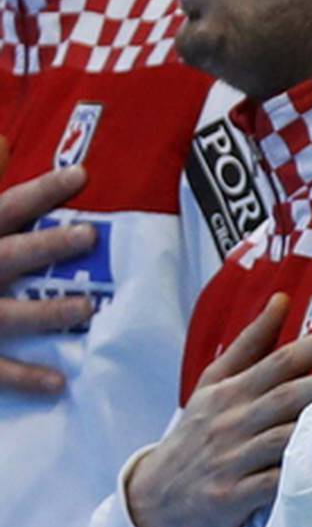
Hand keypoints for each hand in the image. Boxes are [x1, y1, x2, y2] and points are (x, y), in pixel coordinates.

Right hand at [0, 140, 94, 396]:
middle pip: (8, 257)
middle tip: (88, 237)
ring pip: (8, 315)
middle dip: (46, 247)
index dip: (40, 192)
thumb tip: (1, 143)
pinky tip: (58, 383)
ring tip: (87, 309)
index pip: (5, 209)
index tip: (82, 176)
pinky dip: (25, 378)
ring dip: (48, 313)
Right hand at [125, 295, 311, 526]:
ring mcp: (229, 460)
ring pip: (281, 438)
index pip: (282, 359)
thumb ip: (250, 342)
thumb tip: (281, 299)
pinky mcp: (228, 497)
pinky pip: (269, 485)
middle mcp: (230, 422)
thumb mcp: (213, 384)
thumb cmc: (197, 432)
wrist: (155, 497)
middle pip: (288, 395)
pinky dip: (294, 475)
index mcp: (230, 391)